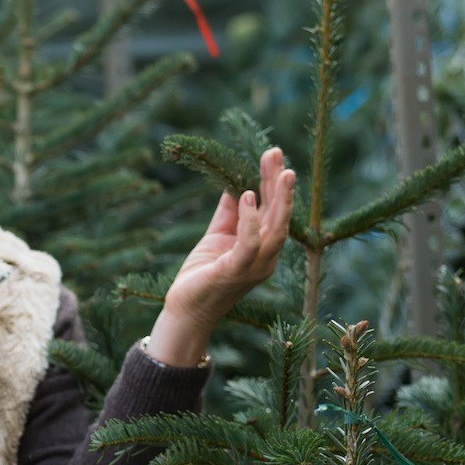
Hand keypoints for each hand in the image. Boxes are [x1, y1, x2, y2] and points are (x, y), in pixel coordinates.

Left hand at [146, 147, 297, 366]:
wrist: (185, 310)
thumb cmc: (202, 275)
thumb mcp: (217, 236)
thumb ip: (228, 213)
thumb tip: (234, 184)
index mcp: (263, 248)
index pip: (274, 211)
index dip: (274, 183)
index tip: (273, 155)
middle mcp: (265, 258)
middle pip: (280, 216)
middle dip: (280, 184)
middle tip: (277, 154)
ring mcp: (254, 267)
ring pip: (275, 230)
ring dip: (278, 200)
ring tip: (279, 172)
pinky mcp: (235, 271)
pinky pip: (249, 243)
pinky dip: (249, 219)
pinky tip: (246, 195)